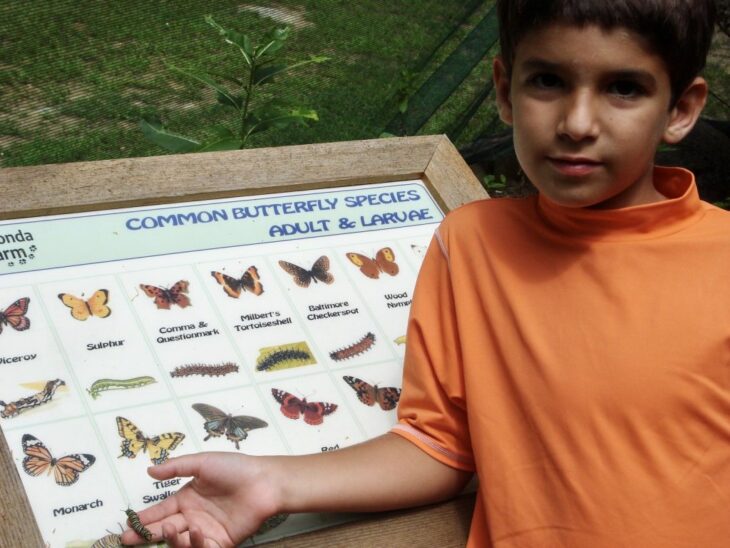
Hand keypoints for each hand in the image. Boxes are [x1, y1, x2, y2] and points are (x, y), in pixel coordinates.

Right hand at [120, 452, 279, 546]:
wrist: (264, 481)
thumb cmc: (235, 468)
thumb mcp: (203, 462)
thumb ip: (176, 467)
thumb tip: (149, 471)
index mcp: (187, 498)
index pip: (161, 511)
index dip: (144, 519)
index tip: (126, 527)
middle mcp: (193, 516)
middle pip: (165, 530)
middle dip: (146, 535)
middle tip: (127, 539)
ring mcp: (206, 531)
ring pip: (180, 542)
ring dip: (170, 539)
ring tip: (168, 528)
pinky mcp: (220, 542)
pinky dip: (194, 545)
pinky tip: (193, 532)